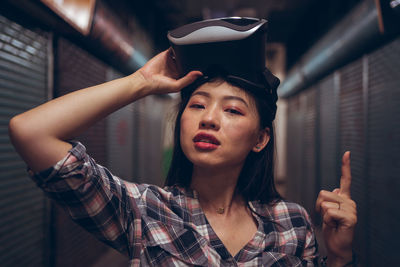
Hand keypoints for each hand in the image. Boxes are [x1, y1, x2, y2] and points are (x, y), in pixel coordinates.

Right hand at [136, 48, 202, 94]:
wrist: (145, 80)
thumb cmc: (158, 87)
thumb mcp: (176, 86)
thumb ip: (188, 80)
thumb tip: (198, 74)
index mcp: (180, 77)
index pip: (191, 72)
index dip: (197, 69)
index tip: (205, 66)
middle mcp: (176, 69)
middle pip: (187, 62)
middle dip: (193, 59)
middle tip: (201, 56)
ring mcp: (171, 61)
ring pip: (182, 54)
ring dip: (186, 52)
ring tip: (193, 50)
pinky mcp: (165, 54)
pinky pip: (174, 48)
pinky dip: (177, 46)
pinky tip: (182, 46)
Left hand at [316, 151, 356, 265]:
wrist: (337, 246)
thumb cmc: (331, 228)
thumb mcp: (326, 211)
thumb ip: (329, 199)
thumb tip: (336, 190)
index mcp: (344, 198)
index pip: (345, 179)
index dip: (345, 166)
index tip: (347, 153)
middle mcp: (349, 201)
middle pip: (323, 194)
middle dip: (319, 206)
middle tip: (327, 217)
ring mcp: (351, 209)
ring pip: (325, 204)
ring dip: (323, 214)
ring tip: (332, 222)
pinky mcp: (350, 217)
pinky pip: (329, 212)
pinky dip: (327, 220)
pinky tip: (335, 225)